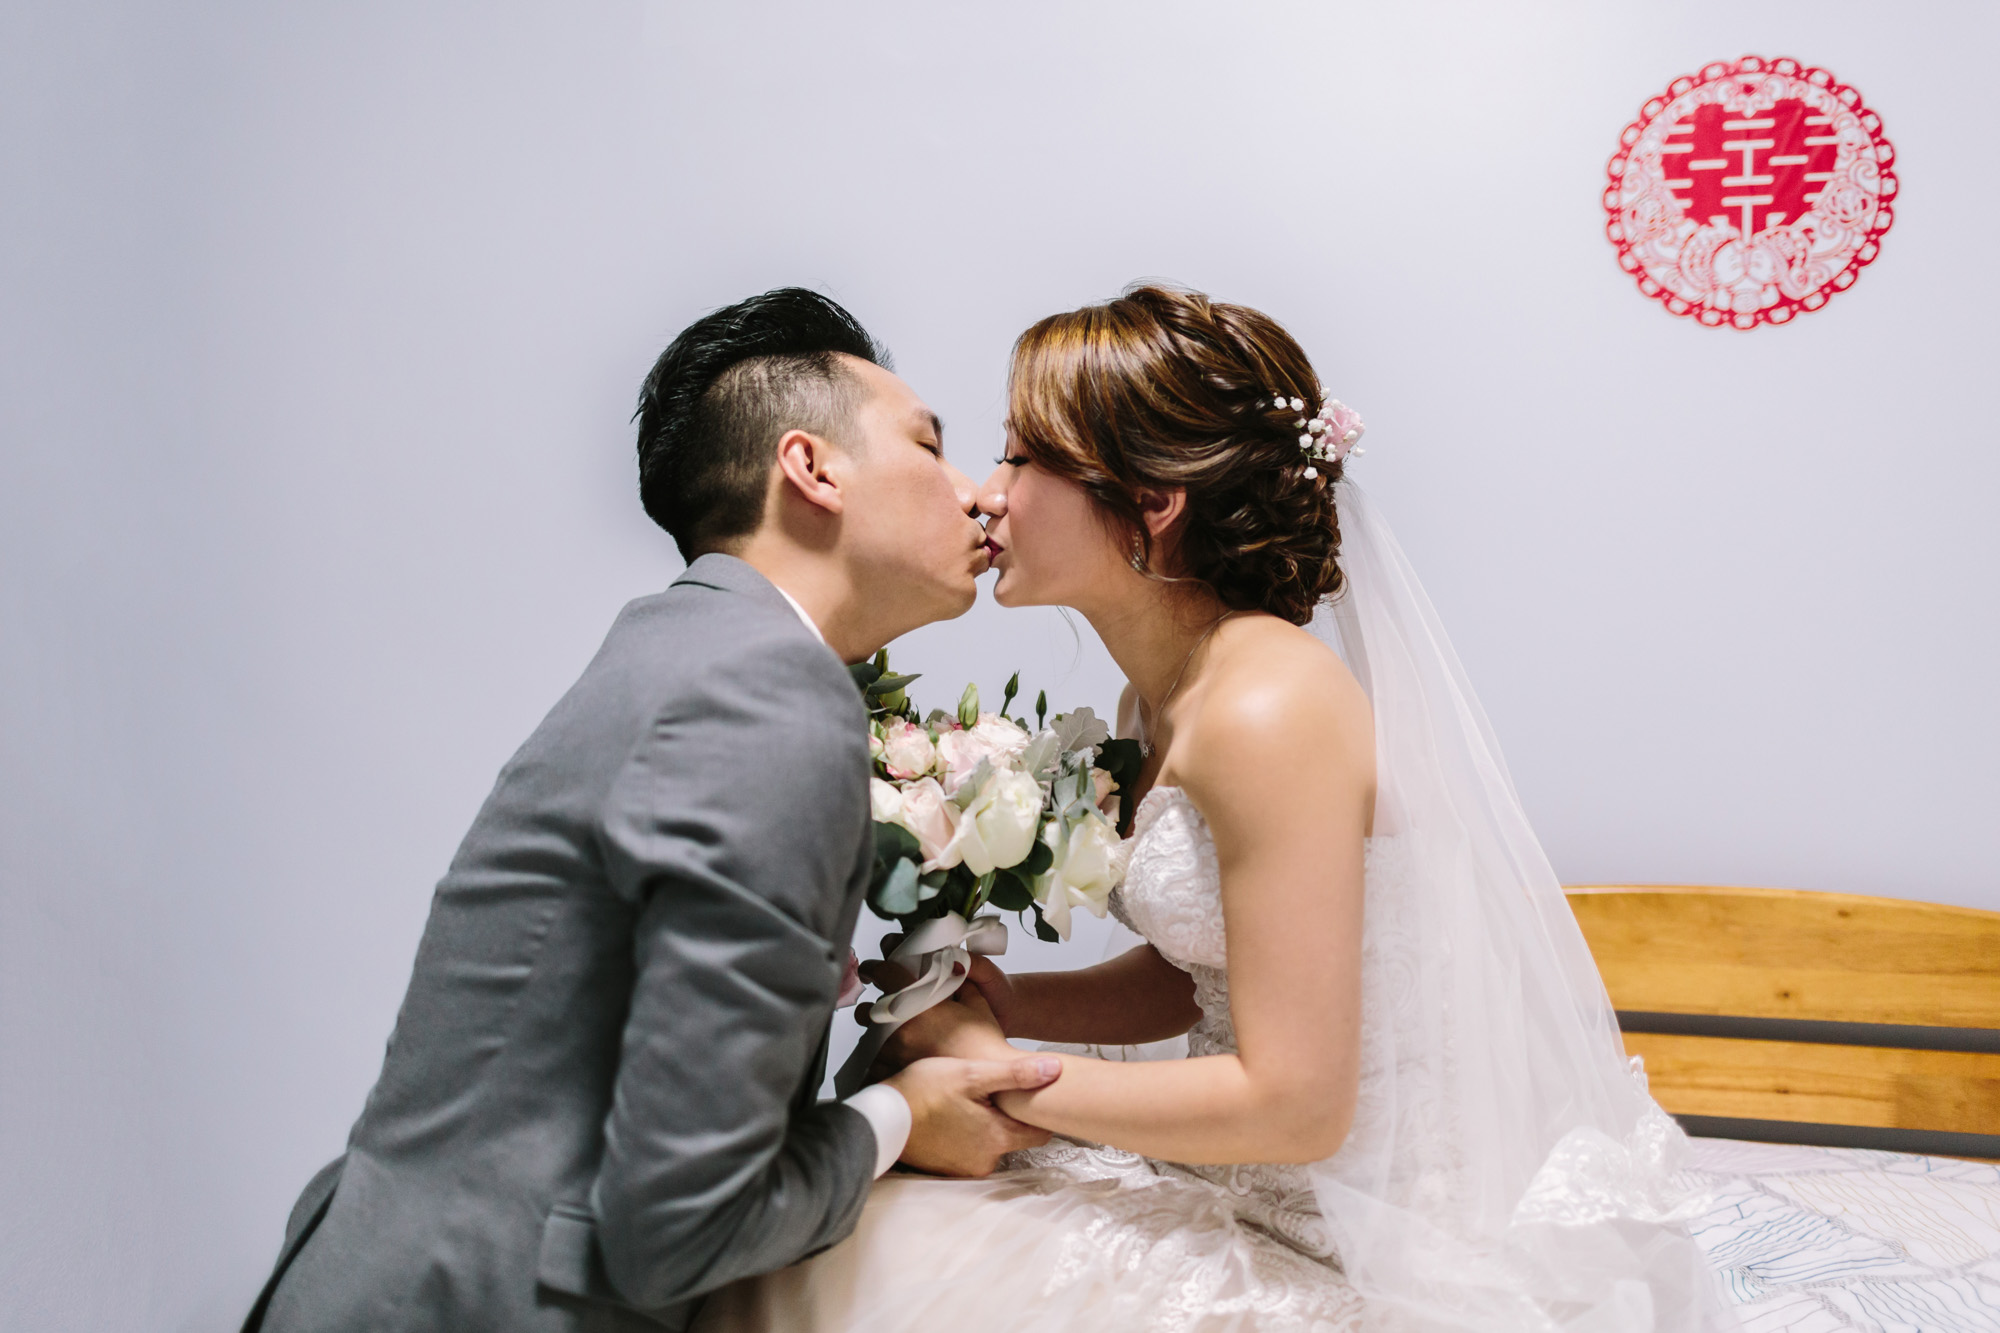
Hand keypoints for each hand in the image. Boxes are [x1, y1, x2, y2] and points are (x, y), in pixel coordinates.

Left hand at [857, 957, 1010, 1066]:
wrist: (993, 1077)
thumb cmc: (985, 1042)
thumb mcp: (975, 1000)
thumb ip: (957, 980)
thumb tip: (949, 966)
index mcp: (916, 1003)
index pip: (882, 974)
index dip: (874, 968)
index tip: (871, 970)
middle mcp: (899, 1029)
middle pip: (867, 1009)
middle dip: (876, 1007)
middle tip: (889, 1009)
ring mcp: (894, 1054)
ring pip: (869, 1036)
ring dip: (878, 1032)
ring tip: (896, 1035)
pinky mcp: (894, 1074)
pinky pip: (875, 1061)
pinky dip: (882, 1056)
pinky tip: (898, 1055)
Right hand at [886, 1054, 1060, 1176]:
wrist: (880, 1118)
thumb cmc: (922, 1092)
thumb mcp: (971, 1074)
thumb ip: (1015, 1074)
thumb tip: (1055, 1069)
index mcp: (997, 1139)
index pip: (1040, 1133)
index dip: (1036, 1111)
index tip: (1029, 1095)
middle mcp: (984, 1161)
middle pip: (1013, 1138)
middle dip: (1006, 1116)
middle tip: (990, 1092)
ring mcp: (963, 1168)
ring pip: (989, 1144)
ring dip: (983, 1126)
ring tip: (966, 1102)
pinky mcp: (945, 1169)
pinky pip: (967, 1151)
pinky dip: (964, 1136)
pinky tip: (951, 1116)